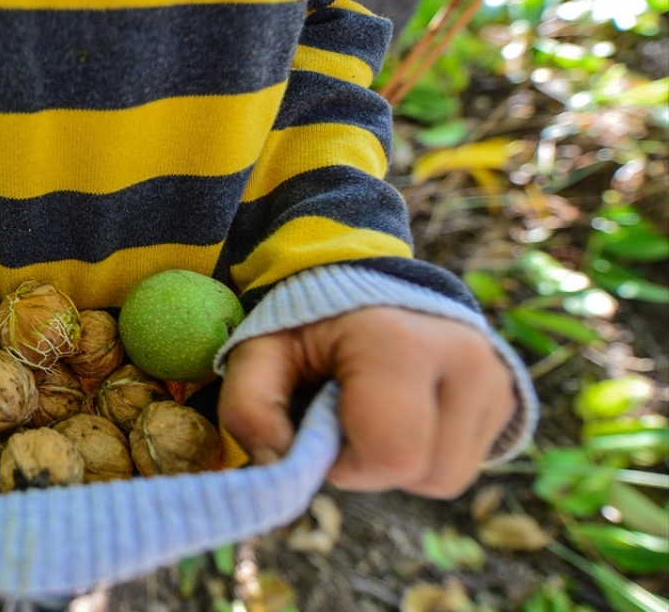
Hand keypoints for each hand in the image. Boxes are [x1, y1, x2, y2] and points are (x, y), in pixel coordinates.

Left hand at [218, 308, 515, 497]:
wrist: (358, 277)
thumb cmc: (304, 321)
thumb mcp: (258, 352)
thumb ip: (248, 409)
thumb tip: (278, 468)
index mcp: (399, 345)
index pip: (391, 456)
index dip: (346, 464)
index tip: (322, 427)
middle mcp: (464, 357)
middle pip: (426, 475)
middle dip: (374, 465)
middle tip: (345, 417)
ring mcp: (495, 374)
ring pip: (450, 476)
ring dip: (403, 461)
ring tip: (375, 411)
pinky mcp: (507, 390)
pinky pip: (469, 459)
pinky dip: (429, 449)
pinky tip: (404, 409)